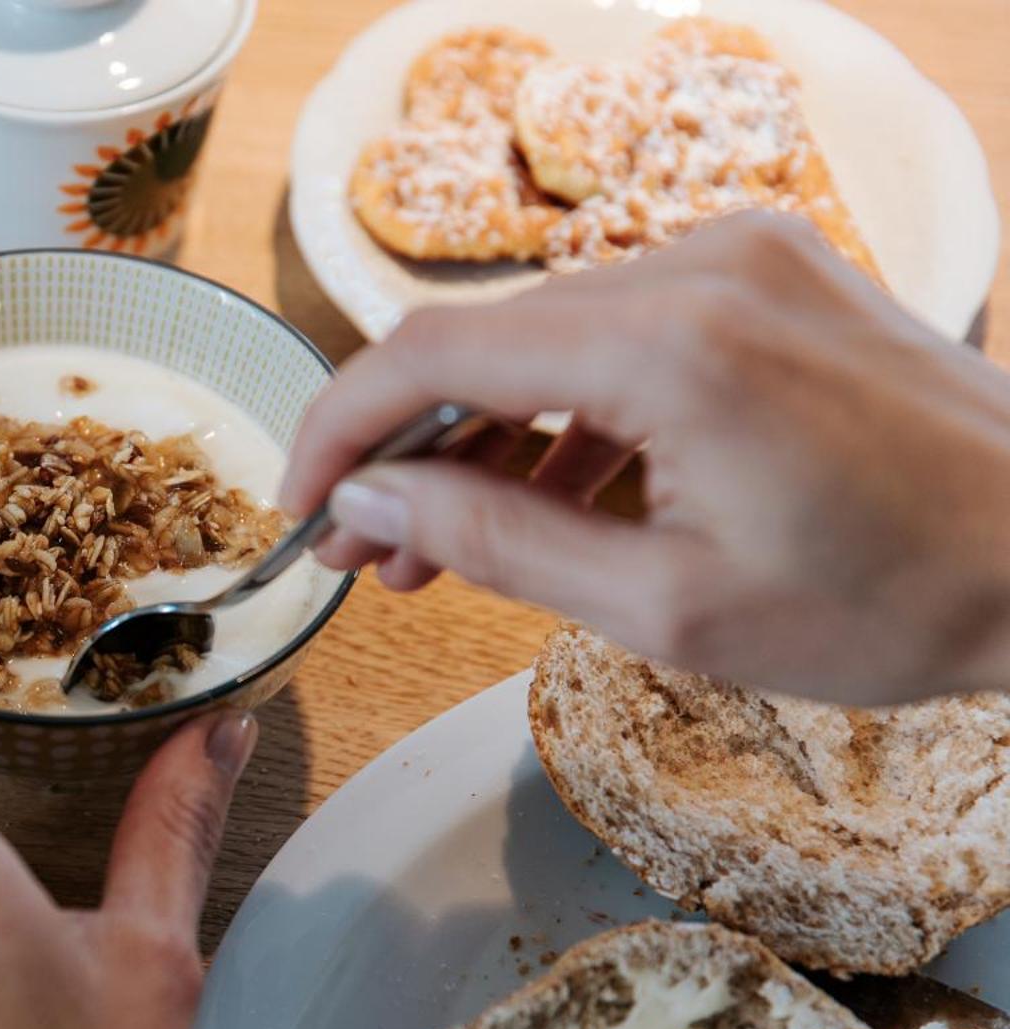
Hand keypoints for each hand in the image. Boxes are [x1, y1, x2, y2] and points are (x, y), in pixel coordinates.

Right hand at [281, 211, 1009, 704]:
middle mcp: (697, 265)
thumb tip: (365, 501)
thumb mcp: (665, 606)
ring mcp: (742, 259)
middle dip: (409, 448)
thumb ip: (492, 540)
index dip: (341, 427)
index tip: (301, 504)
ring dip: (485, 436)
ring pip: (551, 340)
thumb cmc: (890, 599)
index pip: (434, 352)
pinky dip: (568, 413)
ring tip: (443, 546)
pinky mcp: (771, 276)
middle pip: (487, 342)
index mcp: (667, 342)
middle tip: (367, 550)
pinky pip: (625, 332)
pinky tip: (545, 501)